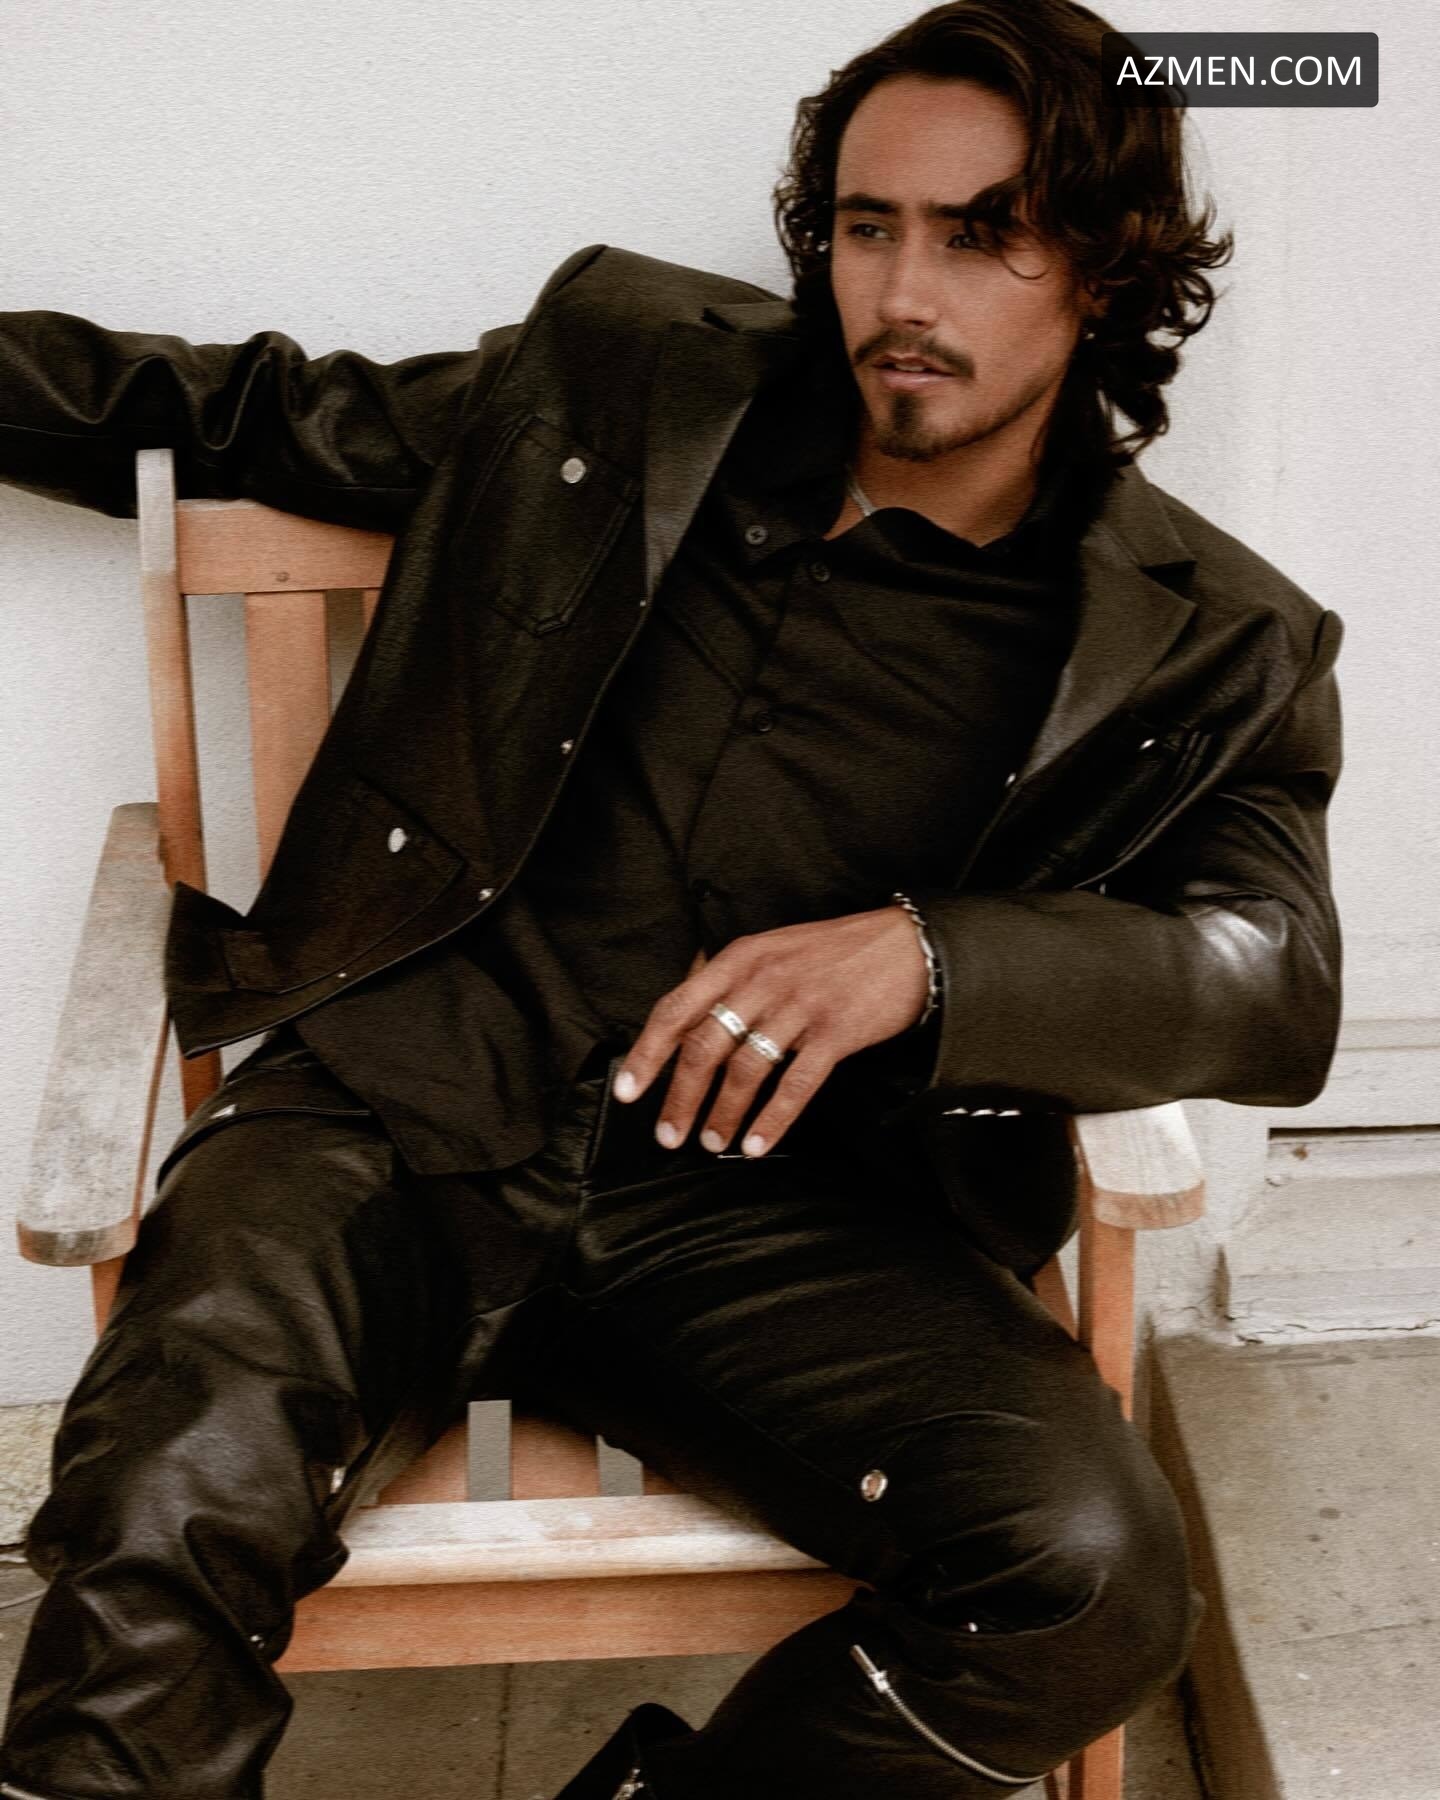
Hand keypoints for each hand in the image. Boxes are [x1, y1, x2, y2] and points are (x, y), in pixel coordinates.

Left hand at [612, 906, 928, 1156]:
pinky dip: (771, 1120)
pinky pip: (795, 1085)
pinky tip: (756, 1144)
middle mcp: (762, 980)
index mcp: (740, 958)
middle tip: (668, 1135)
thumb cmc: (834, 952)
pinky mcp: (835, 1032)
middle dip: (680, 1098)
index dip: (648, 1053)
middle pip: (705, 1046)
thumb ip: (730, 980)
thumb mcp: (773, 948)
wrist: (907, 946)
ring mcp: (799, 1006)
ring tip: (712, 1143)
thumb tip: (686, 1021)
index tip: (629, 1091)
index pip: (677, 1008)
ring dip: (723, 1114)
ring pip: (745, 1070)